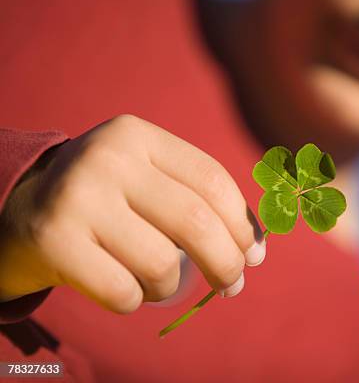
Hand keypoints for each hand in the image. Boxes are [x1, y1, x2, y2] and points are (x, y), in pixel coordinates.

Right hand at [0, 115, 264, 312]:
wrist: (17, 211)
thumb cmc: (104, 201)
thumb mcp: (146, 180)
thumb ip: (196, 200)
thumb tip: (255, 248)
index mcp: (138, 136)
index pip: (212, 180)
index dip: (242, 223)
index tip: (255, 254)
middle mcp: (107, 157)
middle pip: (196, 221)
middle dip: (227, 263)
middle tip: (232, 285)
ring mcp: (77, 197)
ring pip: (162, 264)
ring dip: (171, 287)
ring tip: (159, 283)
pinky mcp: (53, 240)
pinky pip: (124, 292)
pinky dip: (135, 301)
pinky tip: (124, 288)